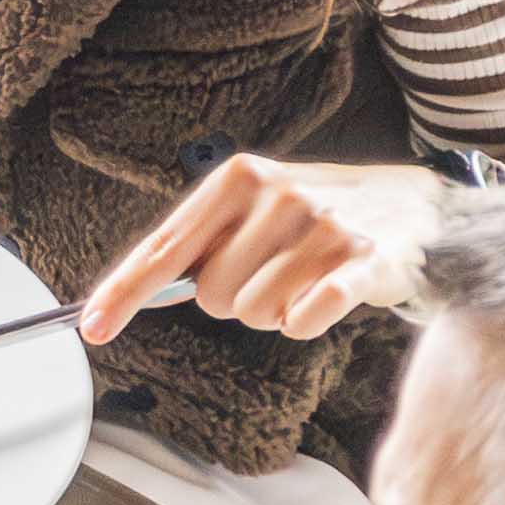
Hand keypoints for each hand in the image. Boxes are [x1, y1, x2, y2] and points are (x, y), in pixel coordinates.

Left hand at [80, 153, 399, 353]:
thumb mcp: (252, 205)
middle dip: (234, 301)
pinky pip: (304, 320)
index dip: (124, 292)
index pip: (165, 247)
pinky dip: (305, 322)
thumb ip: (199, 241)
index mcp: (238, 177)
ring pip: (257, 315)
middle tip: (273, 273)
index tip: (93, 327)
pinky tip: (323, 300)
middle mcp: (278, 195)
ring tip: (305, 279)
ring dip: (275, 313)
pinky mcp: (364, 262)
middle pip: (211, 297)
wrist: (411, 206)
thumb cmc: (315, 213)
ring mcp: (323, 228)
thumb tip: (138, 289)